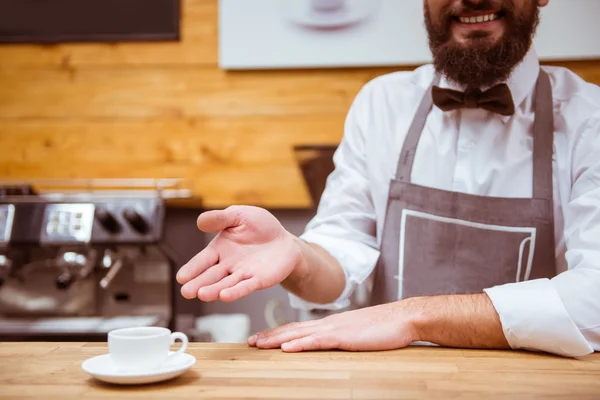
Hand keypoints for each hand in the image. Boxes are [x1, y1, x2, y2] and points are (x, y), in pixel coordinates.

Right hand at [176, 206, 301, 301]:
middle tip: (186, 292)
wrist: (285, 240)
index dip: (192, 269)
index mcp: (220, 249)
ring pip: (226, 284)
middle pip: (211, 276)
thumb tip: (199, 220)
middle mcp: (228, 265)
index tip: (181, 278)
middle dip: (198, 284)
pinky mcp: (259, 280)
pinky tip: (225, 296)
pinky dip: (236, 291)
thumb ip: (220, 219)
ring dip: (214, 290)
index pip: (202, 261)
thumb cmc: (260, 227)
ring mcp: (243, 274)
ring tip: (202, 294)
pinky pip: (246, 286)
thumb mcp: (239, 216)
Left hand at [247, 302, 418, 351]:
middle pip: (292, 329)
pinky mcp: (344, 337)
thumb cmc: (384, 328)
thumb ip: (343, 337)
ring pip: (299, 334)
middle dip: (270, 336)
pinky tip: (287, 348)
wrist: (403, 318)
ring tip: (258, 345)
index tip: (261, 339)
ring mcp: (335, 329)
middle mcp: (328, 324)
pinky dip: (300, 344)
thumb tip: (332, 344)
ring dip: (277, 340)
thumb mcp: (358, 333)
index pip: (298, 328)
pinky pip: (318, 341)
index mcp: (331, 324)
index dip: (278, 333)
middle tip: (250, 342)